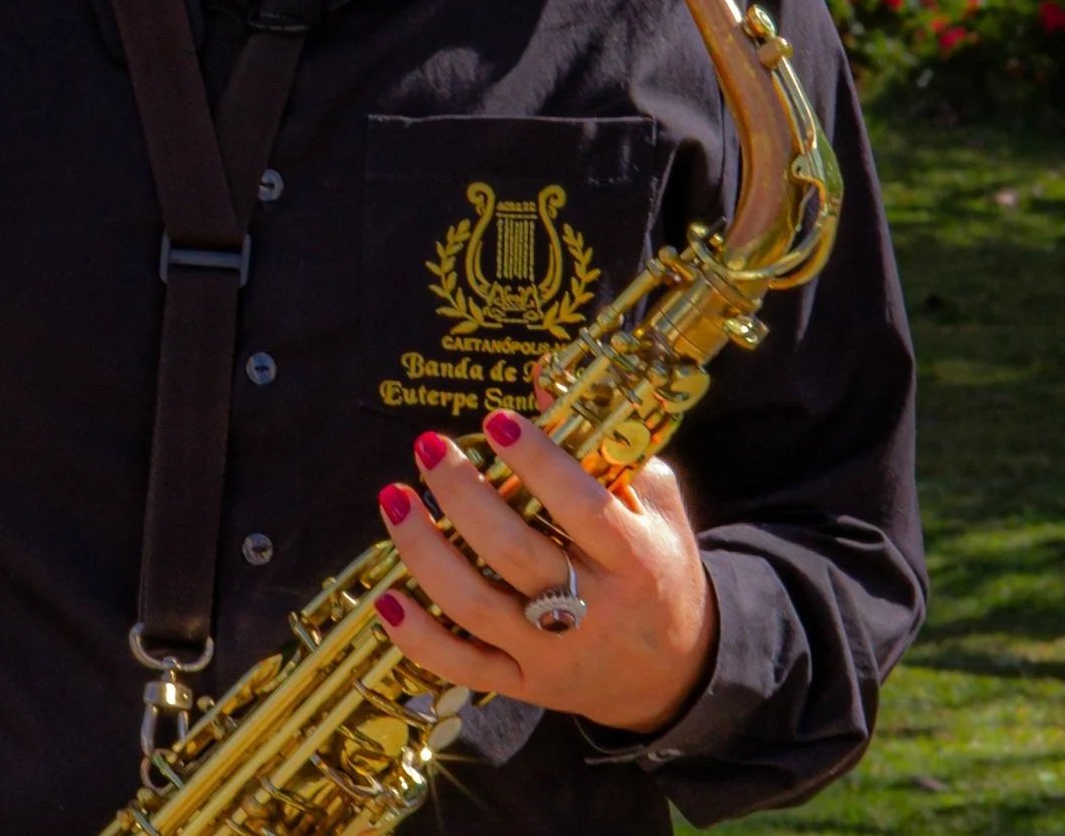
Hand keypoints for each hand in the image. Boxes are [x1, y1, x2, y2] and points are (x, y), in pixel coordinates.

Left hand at [372, 407, 717, 737]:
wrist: (677, 671)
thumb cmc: (658, 568)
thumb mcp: (655, 504)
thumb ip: (607, 446)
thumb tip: (542, 381)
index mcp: (635, 559)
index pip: (581, 508)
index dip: (537, 463)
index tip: (496, 420)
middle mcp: (595, 610)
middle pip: (515, 554)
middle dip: (463, 497)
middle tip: (429, 448)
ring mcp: (555, 653)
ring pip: (477, 606)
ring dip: (426, 553)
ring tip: (395, 498)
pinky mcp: (526, 684)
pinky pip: (463, 666)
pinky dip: (420, 638)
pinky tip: (387, 597)